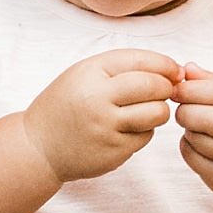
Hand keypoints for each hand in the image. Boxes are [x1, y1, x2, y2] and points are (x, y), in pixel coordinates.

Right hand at [23, 49, 183, 184]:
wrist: (38, 147)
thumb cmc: (66, 105)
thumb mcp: (83, 74)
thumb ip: (122, 68)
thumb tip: (173, 71)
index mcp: (90, 73)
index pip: (141, 61)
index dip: (165, 64)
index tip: (174, 70)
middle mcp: (97, 99)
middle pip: (153, 87)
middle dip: (167, 87)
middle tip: (165, 90)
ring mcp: (106, 127)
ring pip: (156, 114)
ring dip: (159, 111)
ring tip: (146, 109)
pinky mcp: (113, 151)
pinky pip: (145, 136)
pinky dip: (143, 131)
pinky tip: (125, 129)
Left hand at [174, 70, 212, 206]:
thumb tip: (186, 68)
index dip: (195, 88)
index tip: (177, 87)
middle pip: (210, 118)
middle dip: (186, 110)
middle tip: (181, 107)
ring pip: (199, 139)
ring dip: (188, 128)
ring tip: (194, 124)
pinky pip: (194, 159)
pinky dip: (187, 147)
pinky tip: (196, 142)